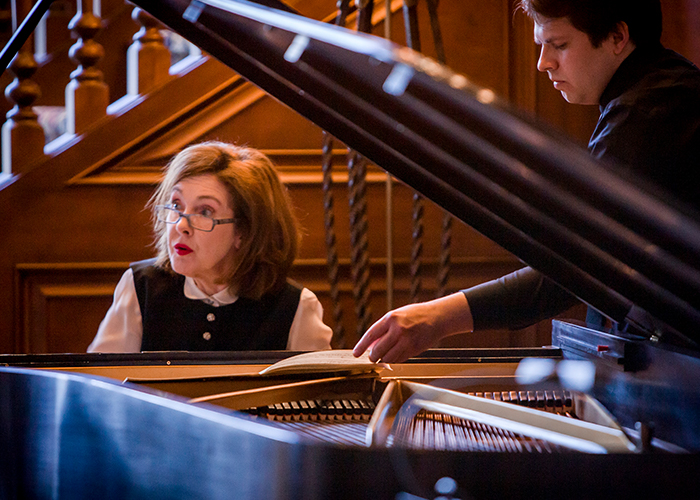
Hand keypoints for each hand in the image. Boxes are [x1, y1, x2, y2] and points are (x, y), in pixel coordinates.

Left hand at [352, 292, 473, 362]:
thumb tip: (371, 344)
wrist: (437, 317)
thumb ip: (384, 328)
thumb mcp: (397, 315)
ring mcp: (406, 340)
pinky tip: (395, 356)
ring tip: (383, 358)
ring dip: (383, 360)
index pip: (371, 334)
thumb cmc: (415, 315)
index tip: (356, 353)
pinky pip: (400, 359)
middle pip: (378, 350)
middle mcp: (398, 329)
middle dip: (372, 357)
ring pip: (388, 357)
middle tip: (372, 358)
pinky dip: (395, 360)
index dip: (361, 346)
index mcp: (391, 318)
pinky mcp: (414, 349)